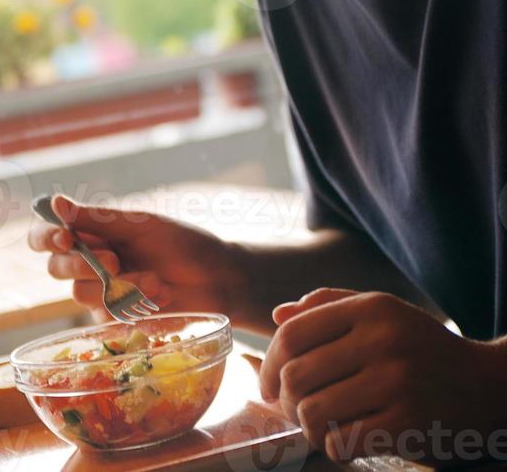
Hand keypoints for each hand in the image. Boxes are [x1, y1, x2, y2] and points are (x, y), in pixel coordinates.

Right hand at [28, 194, 242, 321]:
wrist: (217, 279)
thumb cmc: (181, 243)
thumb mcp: (141, 225)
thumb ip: (97, 218)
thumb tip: (55, 202)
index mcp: (92, 233)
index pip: (48, 236)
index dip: (46, 237)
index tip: (64, 238)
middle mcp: (89, 263)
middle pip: (55, 268)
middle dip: (81, 265)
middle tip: (115, 261)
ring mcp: (101, 293)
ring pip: (81, 293)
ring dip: (120, 285)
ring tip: (156, 280)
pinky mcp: (114, 321)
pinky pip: (104, 315)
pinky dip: (134, 303)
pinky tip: (161, 295)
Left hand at [260, 287, 506, 464]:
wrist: (485, 384)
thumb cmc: (420, 346)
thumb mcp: (381, 312)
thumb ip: (329, 306)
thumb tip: (278, 316)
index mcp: (370, 308)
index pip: (294, 333)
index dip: (269, 361)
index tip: (268, 382)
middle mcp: (381, 340)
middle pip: (297, 375)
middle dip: (283, 399)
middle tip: (290, 409)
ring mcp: (395, 382)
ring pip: (314, 411)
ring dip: (306, 426)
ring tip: (316, 426)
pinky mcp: (407, 422)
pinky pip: (343, 441)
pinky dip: (333, 447)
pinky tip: (342, 440)